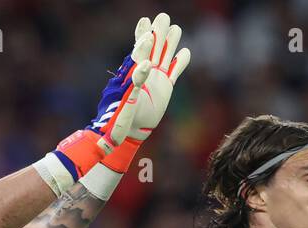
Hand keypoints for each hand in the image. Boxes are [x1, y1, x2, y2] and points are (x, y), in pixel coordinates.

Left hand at [116, 12, 190, 146]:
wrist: (131, 130)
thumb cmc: (122, 119)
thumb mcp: (126, 104)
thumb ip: (134, 86)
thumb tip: (145, 67)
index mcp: (133, 72)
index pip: (139, 51)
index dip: (144, 39)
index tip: (148, 31)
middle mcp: (145, 70)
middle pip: (153, 45)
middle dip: (158, 31)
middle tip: (163, 17)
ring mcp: (157, 76)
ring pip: (165, 53)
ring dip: (170, 41)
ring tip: (175, 29)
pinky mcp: (166, 85)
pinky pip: (175, 70)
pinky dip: (180, 62)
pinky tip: (185, 53)